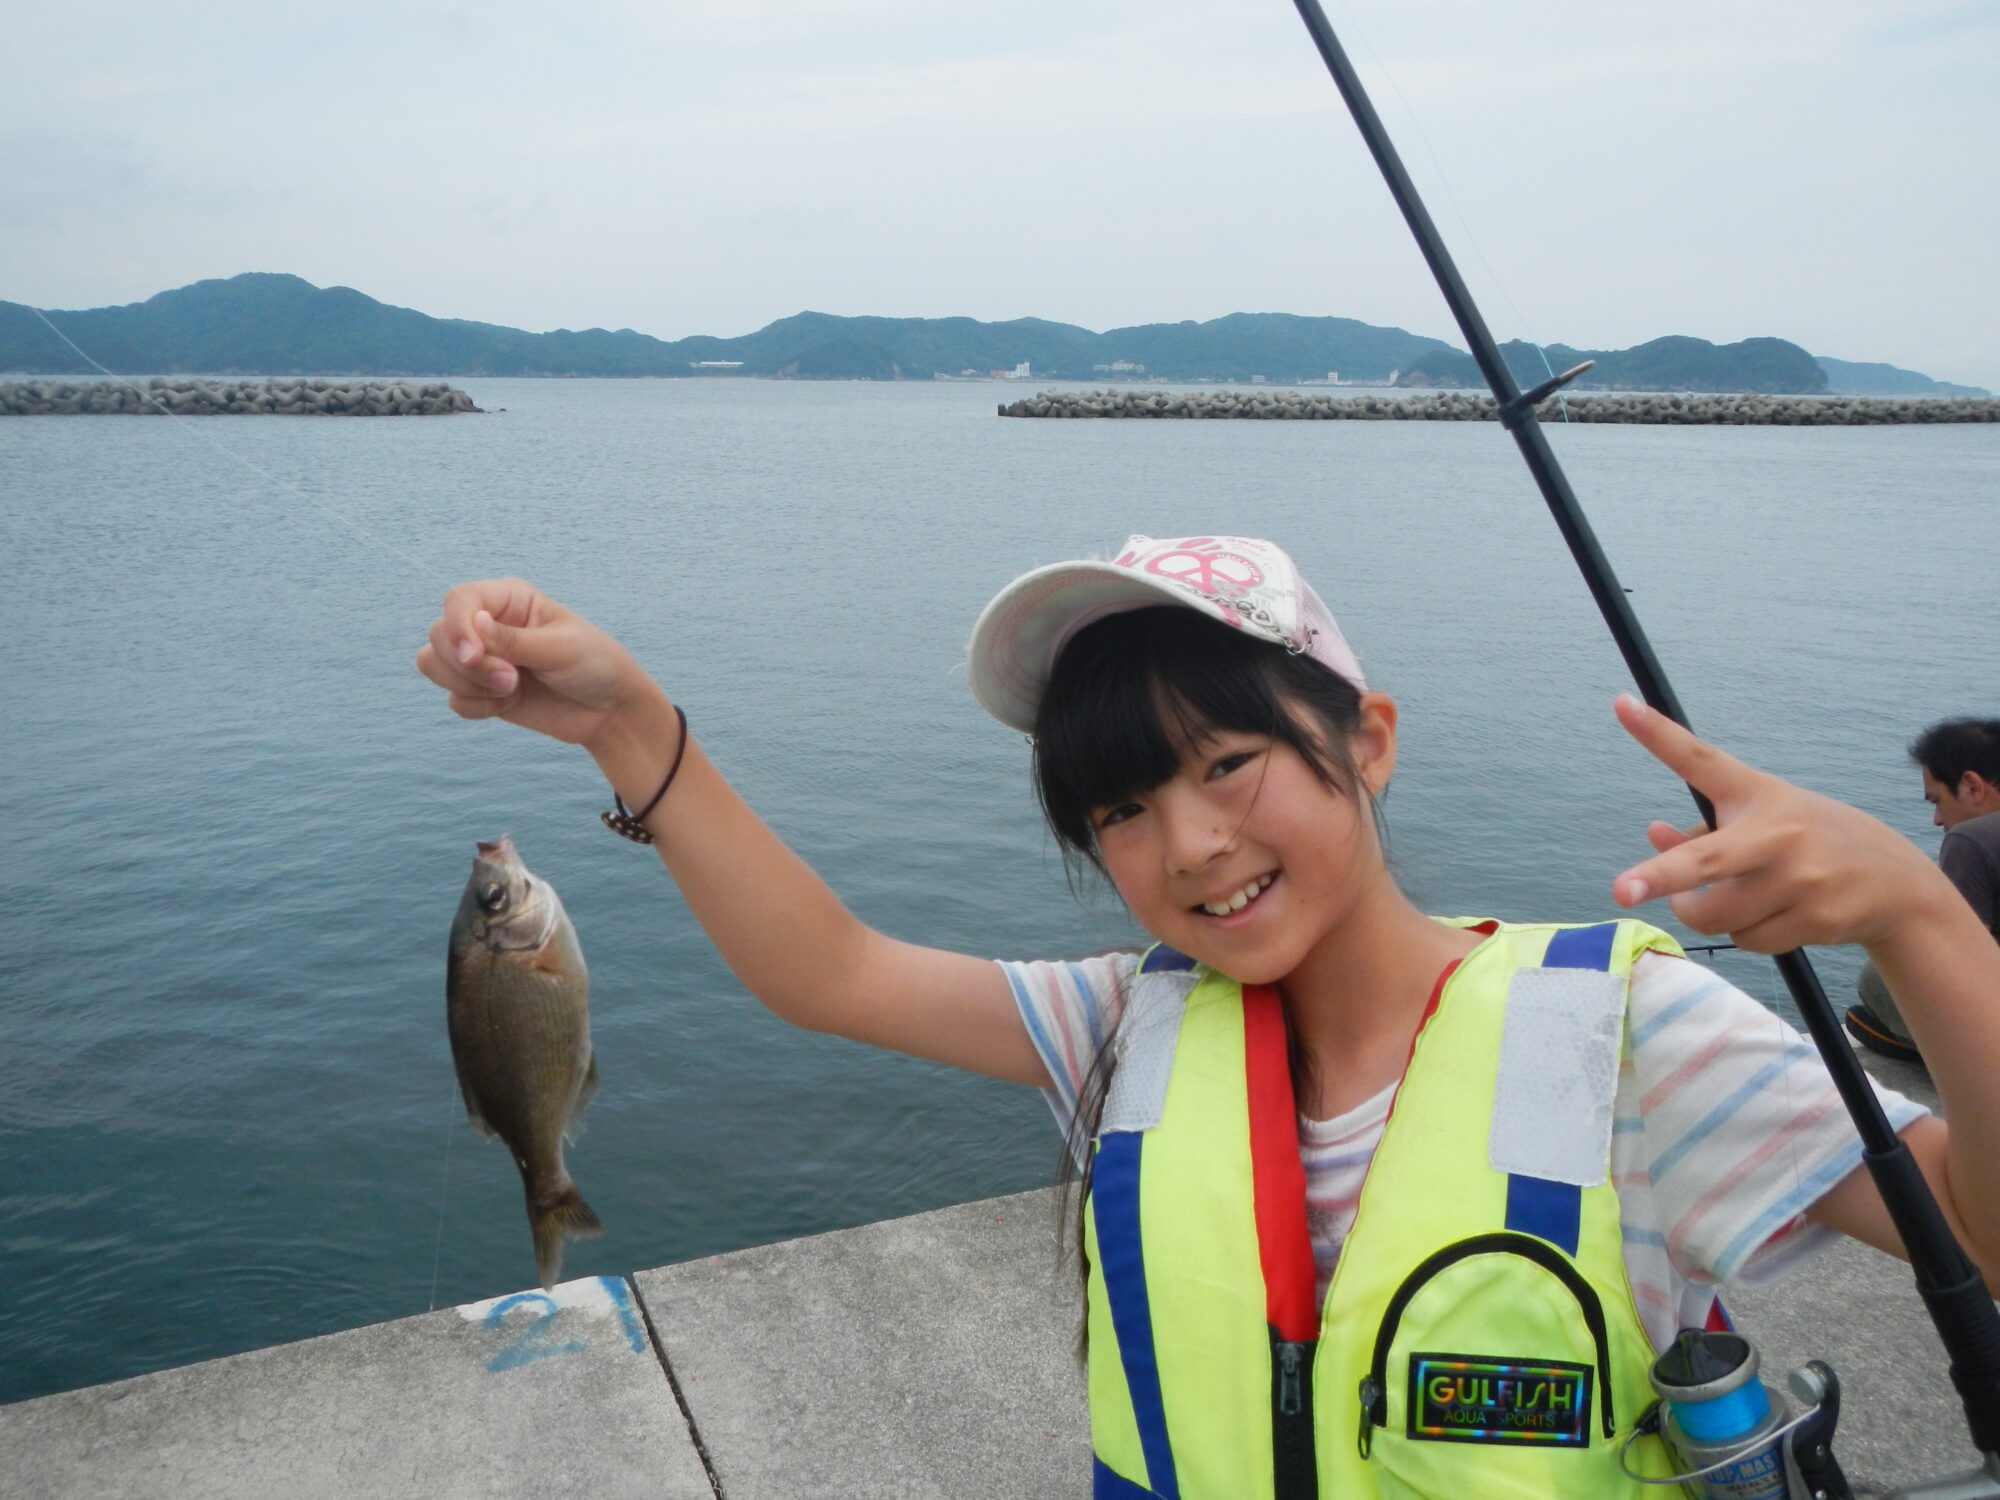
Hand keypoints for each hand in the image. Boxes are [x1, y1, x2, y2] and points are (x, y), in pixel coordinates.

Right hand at [416, 579, 655, 748]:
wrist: (608, 711)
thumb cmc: (594, 666)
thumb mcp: (560, 648)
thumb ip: (513, 640)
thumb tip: (474, 624)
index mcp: (509, 599)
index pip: (459, 599)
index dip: (458, 627)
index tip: (475, 656)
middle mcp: (487, 624)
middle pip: (439, 635)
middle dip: (470, 665)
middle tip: (513, 679)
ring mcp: (482, 659)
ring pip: (434, 665)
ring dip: (469, 685)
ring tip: (512, 690)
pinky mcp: (480, 691)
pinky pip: (453, 699)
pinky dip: (478, 707)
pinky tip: (511, 704)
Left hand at [1610, 694, 1947, 953]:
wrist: (1896, 883)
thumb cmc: (1809, 842)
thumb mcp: (1762, 820)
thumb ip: (1704, 830)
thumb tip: (1654, 836)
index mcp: (1757, 794)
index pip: (1702, 760)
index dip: (1659, 735)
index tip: (1622, 705)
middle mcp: (1777, 833)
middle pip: (1708, 861)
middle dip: (1660, 876)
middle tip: (1620, 891)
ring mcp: (1799, 878)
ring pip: (1716, 916)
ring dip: (1706, 915)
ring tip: (1734, 898)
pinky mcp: (1815, 918)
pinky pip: (1746, 940)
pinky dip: (1746, 934)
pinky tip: (1778, 914)